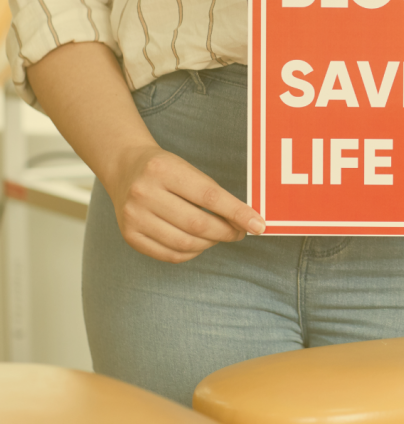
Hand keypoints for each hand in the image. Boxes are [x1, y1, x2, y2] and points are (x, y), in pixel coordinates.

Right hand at [106, 145, 265, 262]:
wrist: (124, 168)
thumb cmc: (165, 168)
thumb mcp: (187, 169)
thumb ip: (213, 193)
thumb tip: (245, 219)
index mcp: (163, 169)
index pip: (210, 196)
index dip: (238, 213)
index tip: (258, 224)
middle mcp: (144, 193)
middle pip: (197, 224)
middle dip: (226, 232)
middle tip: (241, 232)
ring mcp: (133, 217)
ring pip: (185, 243)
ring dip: (211, 243)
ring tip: (220, 236)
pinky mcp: (129, 236)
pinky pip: (170, 254)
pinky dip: (192, 253)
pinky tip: (201, 243)